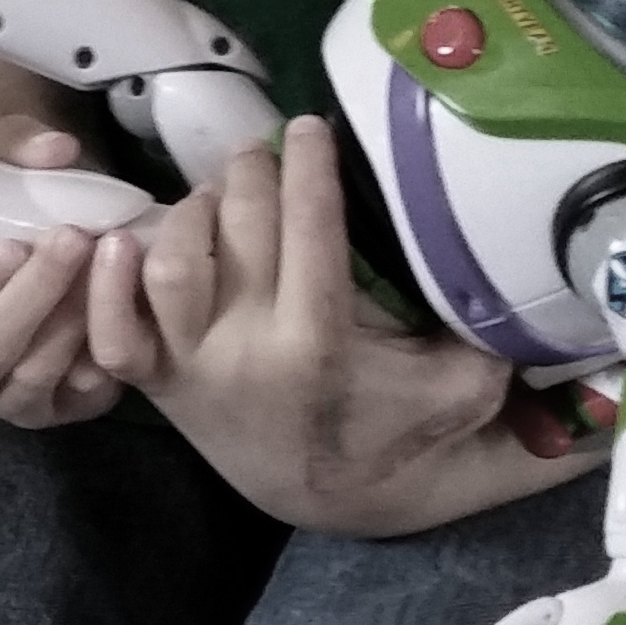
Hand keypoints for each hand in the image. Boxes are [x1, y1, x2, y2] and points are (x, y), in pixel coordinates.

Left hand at [83, 116, 574, 533]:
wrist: (335, 497)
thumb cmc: (405, 426)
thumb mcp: (468, 381)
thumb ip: (487, 321)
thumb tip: (519, 240)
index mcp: (318, 348)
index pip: (308, 233)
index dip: (309, 169)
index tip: (313, 127)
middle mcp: (244, 354)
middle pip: (237, 232)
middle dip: (253, 173)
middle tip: (269, 147)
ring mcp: (190, 369)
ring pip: (168, 266)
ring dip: (193, 211)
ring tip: (222, 188)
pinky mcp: (155, 383)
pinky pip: (110, 333)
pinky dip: (106, 285)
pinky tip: (123, 241)